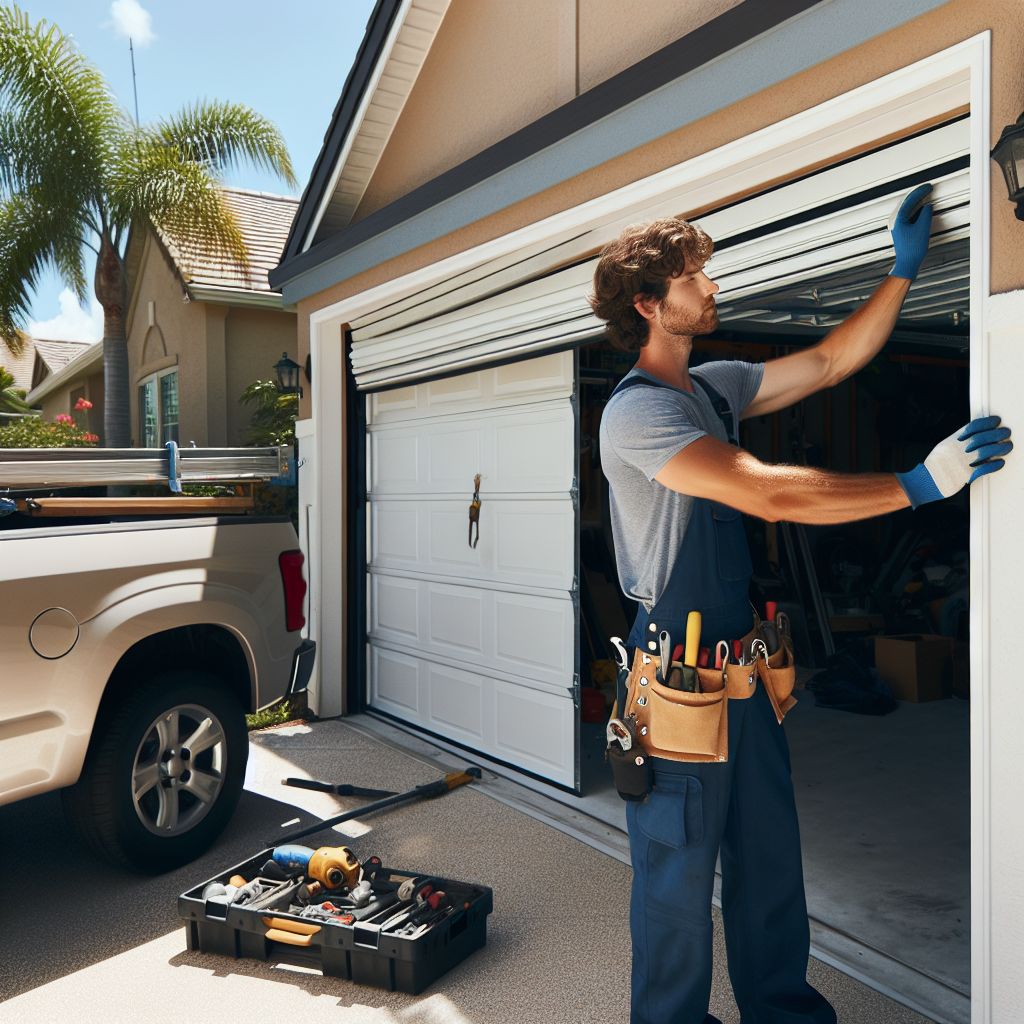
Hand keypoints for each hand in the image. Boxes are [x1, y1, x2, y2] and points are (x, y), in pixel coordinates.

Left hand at [888, 183, 933, 280]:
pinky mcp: (901, 231)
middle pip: (906, 203)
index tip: (928, 187)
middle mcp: (895, 222)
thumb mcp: (923, 228)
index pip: (909, 200)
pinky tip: (922, 209)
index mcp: (898, 219)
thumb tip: (928, 206)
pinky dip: (916, 210)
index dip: (920, 192)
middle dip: (917, 194)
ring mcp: (897, 226)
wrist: (907, 263)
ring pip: (907, 209)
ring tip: (925, 195)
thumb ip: (925, 214)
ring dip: (917, 201)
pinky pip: (908, 215)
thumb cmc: (913, 249)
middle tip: (927, 188)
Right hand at [896, 416, 1012, 508]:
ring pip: (985, 451)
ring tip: (1007, 446)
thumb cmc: (934, 466)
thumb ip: (957, 441)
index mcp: (951, 442)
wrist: (925, 482)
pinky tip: (1000, 462)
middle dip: (997, 434)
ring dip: (1000, 448)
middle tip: (1006, 432)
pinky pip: (984, 469)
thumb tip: (973, 435)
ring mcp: (961, 463)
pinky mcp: (965, 476)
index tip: (996, 421)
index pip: (972, 427)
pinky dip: (994, 465)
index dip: (986, 422)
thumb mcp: (942, 448)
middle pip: (982, 438)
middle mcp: (957, 451)